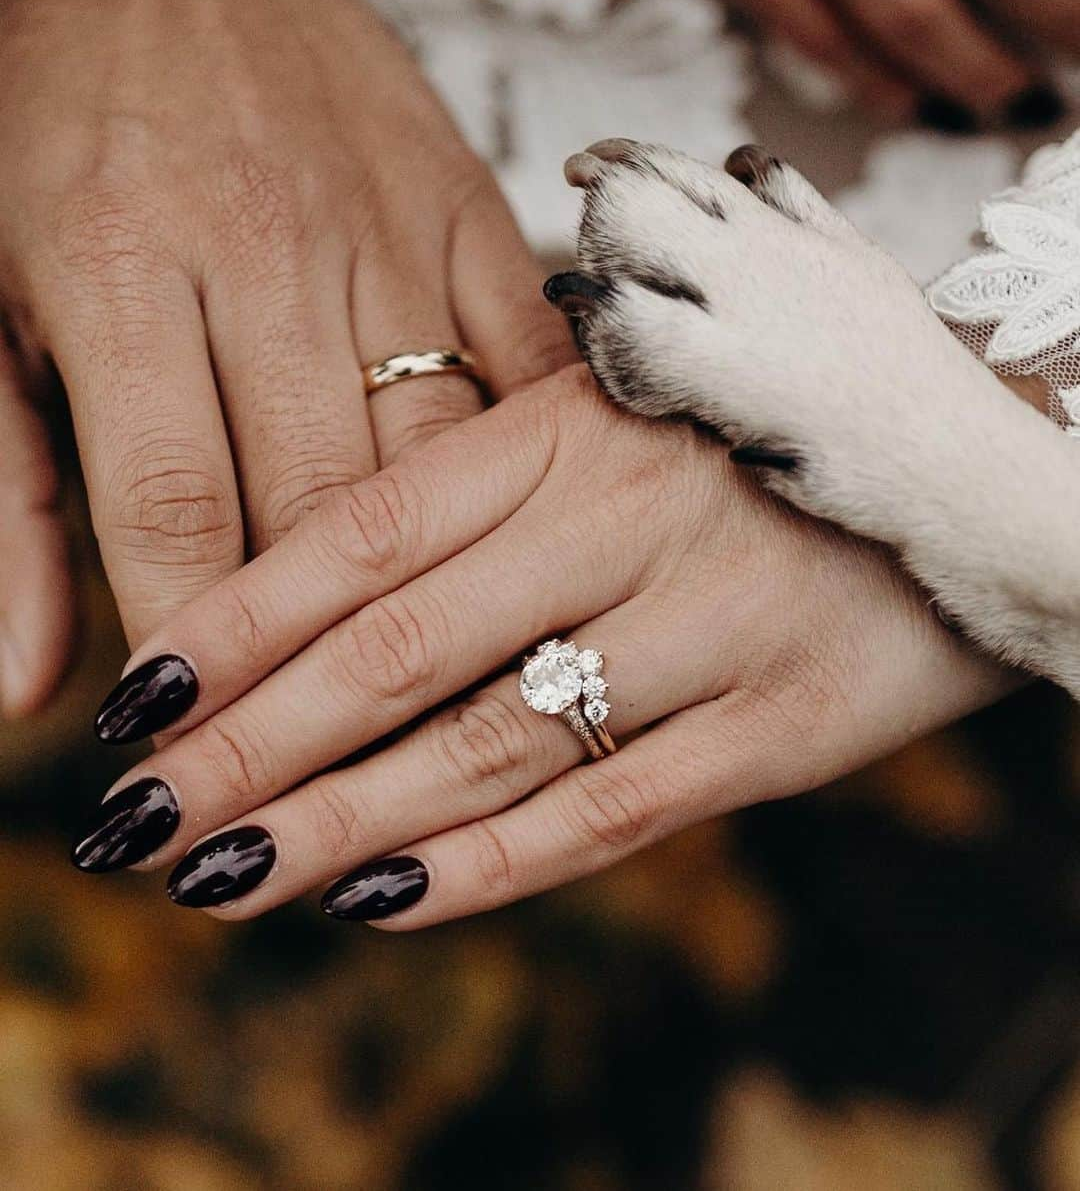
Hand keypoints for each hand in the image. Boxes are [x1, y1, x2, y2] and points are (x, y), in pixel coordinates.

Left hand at [0, 0, 571, 697]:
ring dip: (440, 593)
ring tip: (442, 704)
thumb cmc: (50, 110)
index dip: (199, 666)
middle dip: (324, 665)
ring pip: (439, 461)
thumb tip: (29, 687)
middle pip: (323, 510)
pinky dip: (537, 472)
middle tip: (330, 774)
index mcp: (124, 269)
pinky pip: (533, 366)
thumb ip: (4, 501)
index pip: (176, 517)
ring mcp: (390, 234)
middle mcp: (270, 257)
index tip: (212, 763)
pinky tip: (549, 555)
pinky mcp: (471, 212)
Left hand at [73, 368, 1013, 923]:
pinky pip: (611, 812)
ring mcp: (707, 625)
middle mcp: (625, 519)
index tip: (138, 697)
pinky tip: (378, 900)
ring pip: (486, 745)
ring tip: (221, 879)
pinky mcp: (782, 725)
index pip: (365, 531)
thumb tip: (327, 572)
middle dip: (251, 745)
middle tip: (132, 818)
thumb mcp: (628, 404)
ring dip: (340, 822)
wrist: (973, 462)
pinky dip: (487, 865)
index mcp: (570, 422)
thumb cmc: (762, 430)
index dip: (242, 619)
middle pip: (397, 651)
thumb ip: (495, 473)